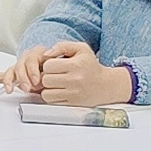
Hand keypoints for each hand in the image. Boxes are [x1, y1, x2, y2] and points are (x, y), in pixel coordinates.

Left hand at [0, 42, 128, 107]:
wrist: (108, 85)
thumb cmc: (91, 65)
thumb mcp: (81, 48)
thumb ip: (62, 45)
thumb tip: (46, 53)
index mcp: (76, 65)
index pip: (48, 66)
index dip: (43, 65)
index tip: (46, 65)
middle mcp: (74, 81)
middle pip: (44, 80)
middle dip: (42, 77)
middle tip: (46, 75)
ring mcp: (73, 94)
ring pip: (45, 92)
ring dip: (44, 88)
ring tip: (54, 83)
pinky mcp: (72, 105)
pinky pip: (51, 101)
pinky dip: (50, 97)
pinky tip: (57, 91)